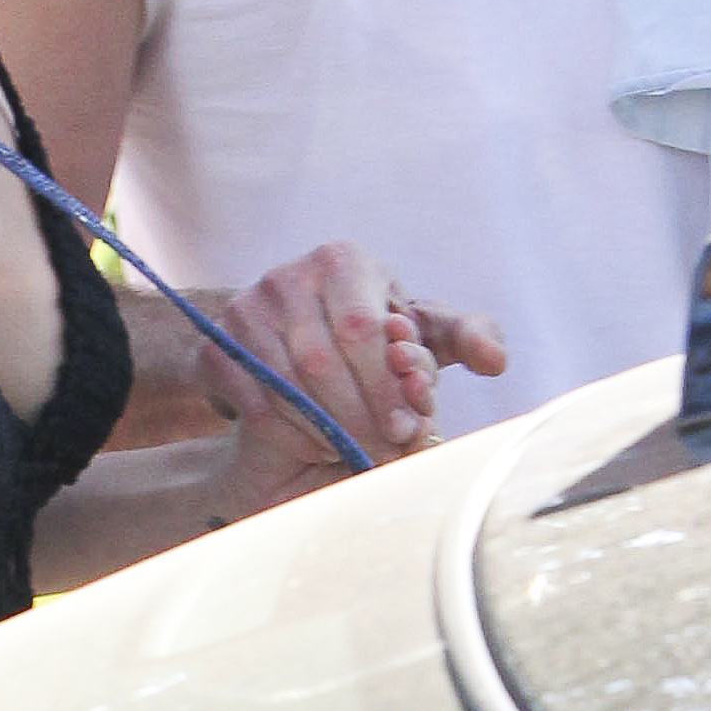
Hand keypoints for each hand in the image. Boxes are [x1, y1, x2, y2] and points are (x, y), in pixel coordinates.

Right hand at [203, 242, 504, 466]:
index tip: (409, 428)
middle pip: (323, 360)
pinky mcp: (215, 346)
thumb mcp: (423, 333)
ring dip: (325, 428)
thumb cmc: (374, 340)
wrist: (294, 350)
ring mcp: (244, 308)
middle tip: (383, 450)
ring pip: (286, 384)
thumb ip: (466, 337)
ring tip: (353, 448)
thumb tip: (494, 360)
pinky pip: (252, 401)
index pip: (364, 329)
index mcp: (343, 260)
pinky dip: (288, 432)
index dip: (388, 386)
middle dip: (360, 415)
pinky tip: (313, 442)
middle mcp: (286, 274)